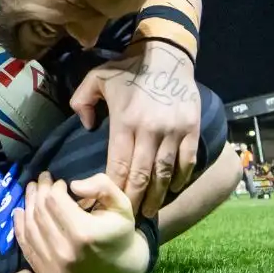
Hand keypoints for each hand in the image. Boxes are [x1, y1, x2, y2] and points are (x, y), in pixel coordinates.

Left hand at [14, 172, 149, 272]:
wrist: (122, 271)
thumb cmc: (120, 233)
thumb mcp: (121, 204)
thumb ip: (102, 186)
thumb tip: (73, 185)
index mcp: (84, 233)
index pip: (54, 201)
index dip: (54, 186)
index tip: (60, 182)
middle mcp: (66, 253)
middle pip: (40, 213)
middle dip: (39, 192)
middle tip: (42, 180)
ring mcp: (55, 270)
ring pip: (30, 229)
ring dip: (28, 206)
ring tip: (32, 192)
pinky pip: (28, 250)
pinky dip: (20, 229)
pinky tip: (20, 212)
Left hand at [70, 43, 200, 216]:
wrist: (167, 54)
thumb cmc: (129, 68)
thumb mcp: (97, 78)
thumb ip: (82, 101)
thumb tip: (85, 126)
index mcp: (126, 121)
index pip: (118, 165)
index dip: (112, 189)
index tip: (105, 205)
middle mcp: (150, 130)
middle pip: (141, 176)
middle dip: (134, 200)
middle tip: (127, 218)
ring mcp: (174, 131)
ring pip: (164, 173)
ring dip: (157, 196)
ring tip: (149, 212)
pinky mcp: (192, 129)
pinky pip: (187, 161)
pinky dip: (181, 178)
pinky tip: (172, 189)